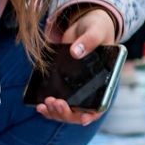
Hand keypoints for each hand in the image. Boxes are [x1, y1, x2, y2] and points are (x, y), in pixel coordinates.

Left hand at [35, 6, 119, 125]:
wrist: (84, 25)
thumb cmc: (96, 28)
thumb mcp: (95, 31)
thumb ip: (88, 41)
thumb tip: (75, 52)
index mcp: (105, 80)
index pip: (101, 104)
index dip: (93, 114)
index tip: (83, 119)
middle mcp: (91, 88)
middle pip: (80, 111)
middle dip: (67, 112)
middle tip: (55, 102)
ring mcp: (76, 89)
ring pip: (67, 110)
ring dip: (56, 111)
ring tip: (45, 103)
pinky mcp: (63, 85)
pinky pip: (57, 102)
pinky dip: (48, 107)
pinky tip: (39, 105)